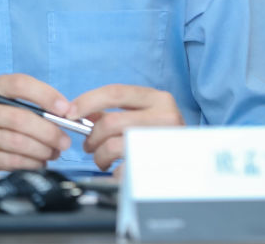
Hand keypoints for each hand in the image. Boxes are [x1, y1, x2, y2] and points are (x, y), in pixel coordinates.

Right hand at [0, 73, 72, 196]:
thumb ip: (16, 105)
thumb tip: (58, 114)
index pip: (18, 84)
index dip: (45, 95)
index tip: (65, 109)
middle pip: (21, 117)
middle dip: (50, 131)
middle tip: (64, 140)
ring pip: (18, 142)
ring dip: (42, 150)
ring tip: (53, 153)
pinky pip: (11, 161)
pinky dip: (31, 163)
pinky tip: (38, 162)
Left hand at [68, 84, 184, 170]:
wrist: (196, 164)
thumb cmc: (161, 137)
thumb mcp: (144, 115)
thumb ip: (115, 111)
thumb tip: (80, 111)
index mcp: (158, 99)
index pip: (115, 92)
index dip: (86, 102)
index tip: (69, 113)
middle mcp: (165, 117)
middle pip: (110, 123)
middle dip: (91, 137)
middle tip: (89, 146)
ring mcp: (163, 143)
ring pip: (113, 147)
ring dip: (99, 156)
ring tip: (102, 160)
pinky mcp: (161, 168)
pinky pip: (122, 170)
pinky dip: (113, 172)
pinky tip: (118, 171)